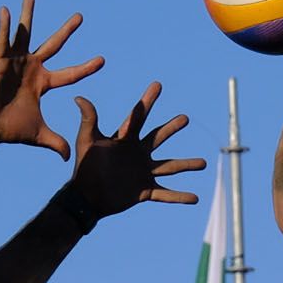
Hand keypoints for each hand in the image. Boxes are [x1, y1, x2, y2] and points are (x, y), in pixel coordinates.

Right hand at [0, 0, 103, 158]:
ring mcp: (15, 62)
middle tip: (81, 17)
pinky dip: (4, 26)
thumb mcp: (40, 135)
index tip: (102, 60)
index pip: (70, 74)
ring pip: (24, 33)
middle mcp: (31, 68)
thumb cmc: (10, 129)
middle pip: (54, 45)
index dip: (85, 68)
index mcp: (43, 83)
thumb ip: (56, 142)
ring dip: (27, 13)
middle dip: (67, 31)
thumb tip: (69, 157)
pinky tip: (5, 10)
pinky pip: (3, 41)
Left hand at [67, 82, 205, 218]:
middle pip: (158, 137)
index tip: (157, 84)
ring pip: (169, 167)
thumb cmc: (85, 167)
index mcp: (125, 140)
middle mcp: (137, 154)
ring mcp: (143, 173)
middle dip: (171, 128)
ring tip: (204, 163)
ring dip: (187, 165)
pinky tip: (195, 198)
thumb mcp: (87, 141)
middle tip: (185, 118)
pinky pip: (166, 194)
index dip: (148, 100)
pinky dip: (180, 197)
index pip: (139, 116)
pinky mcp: (144, 191)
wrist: (85, 197)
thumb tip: (78, 97)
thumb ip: (88, 119)